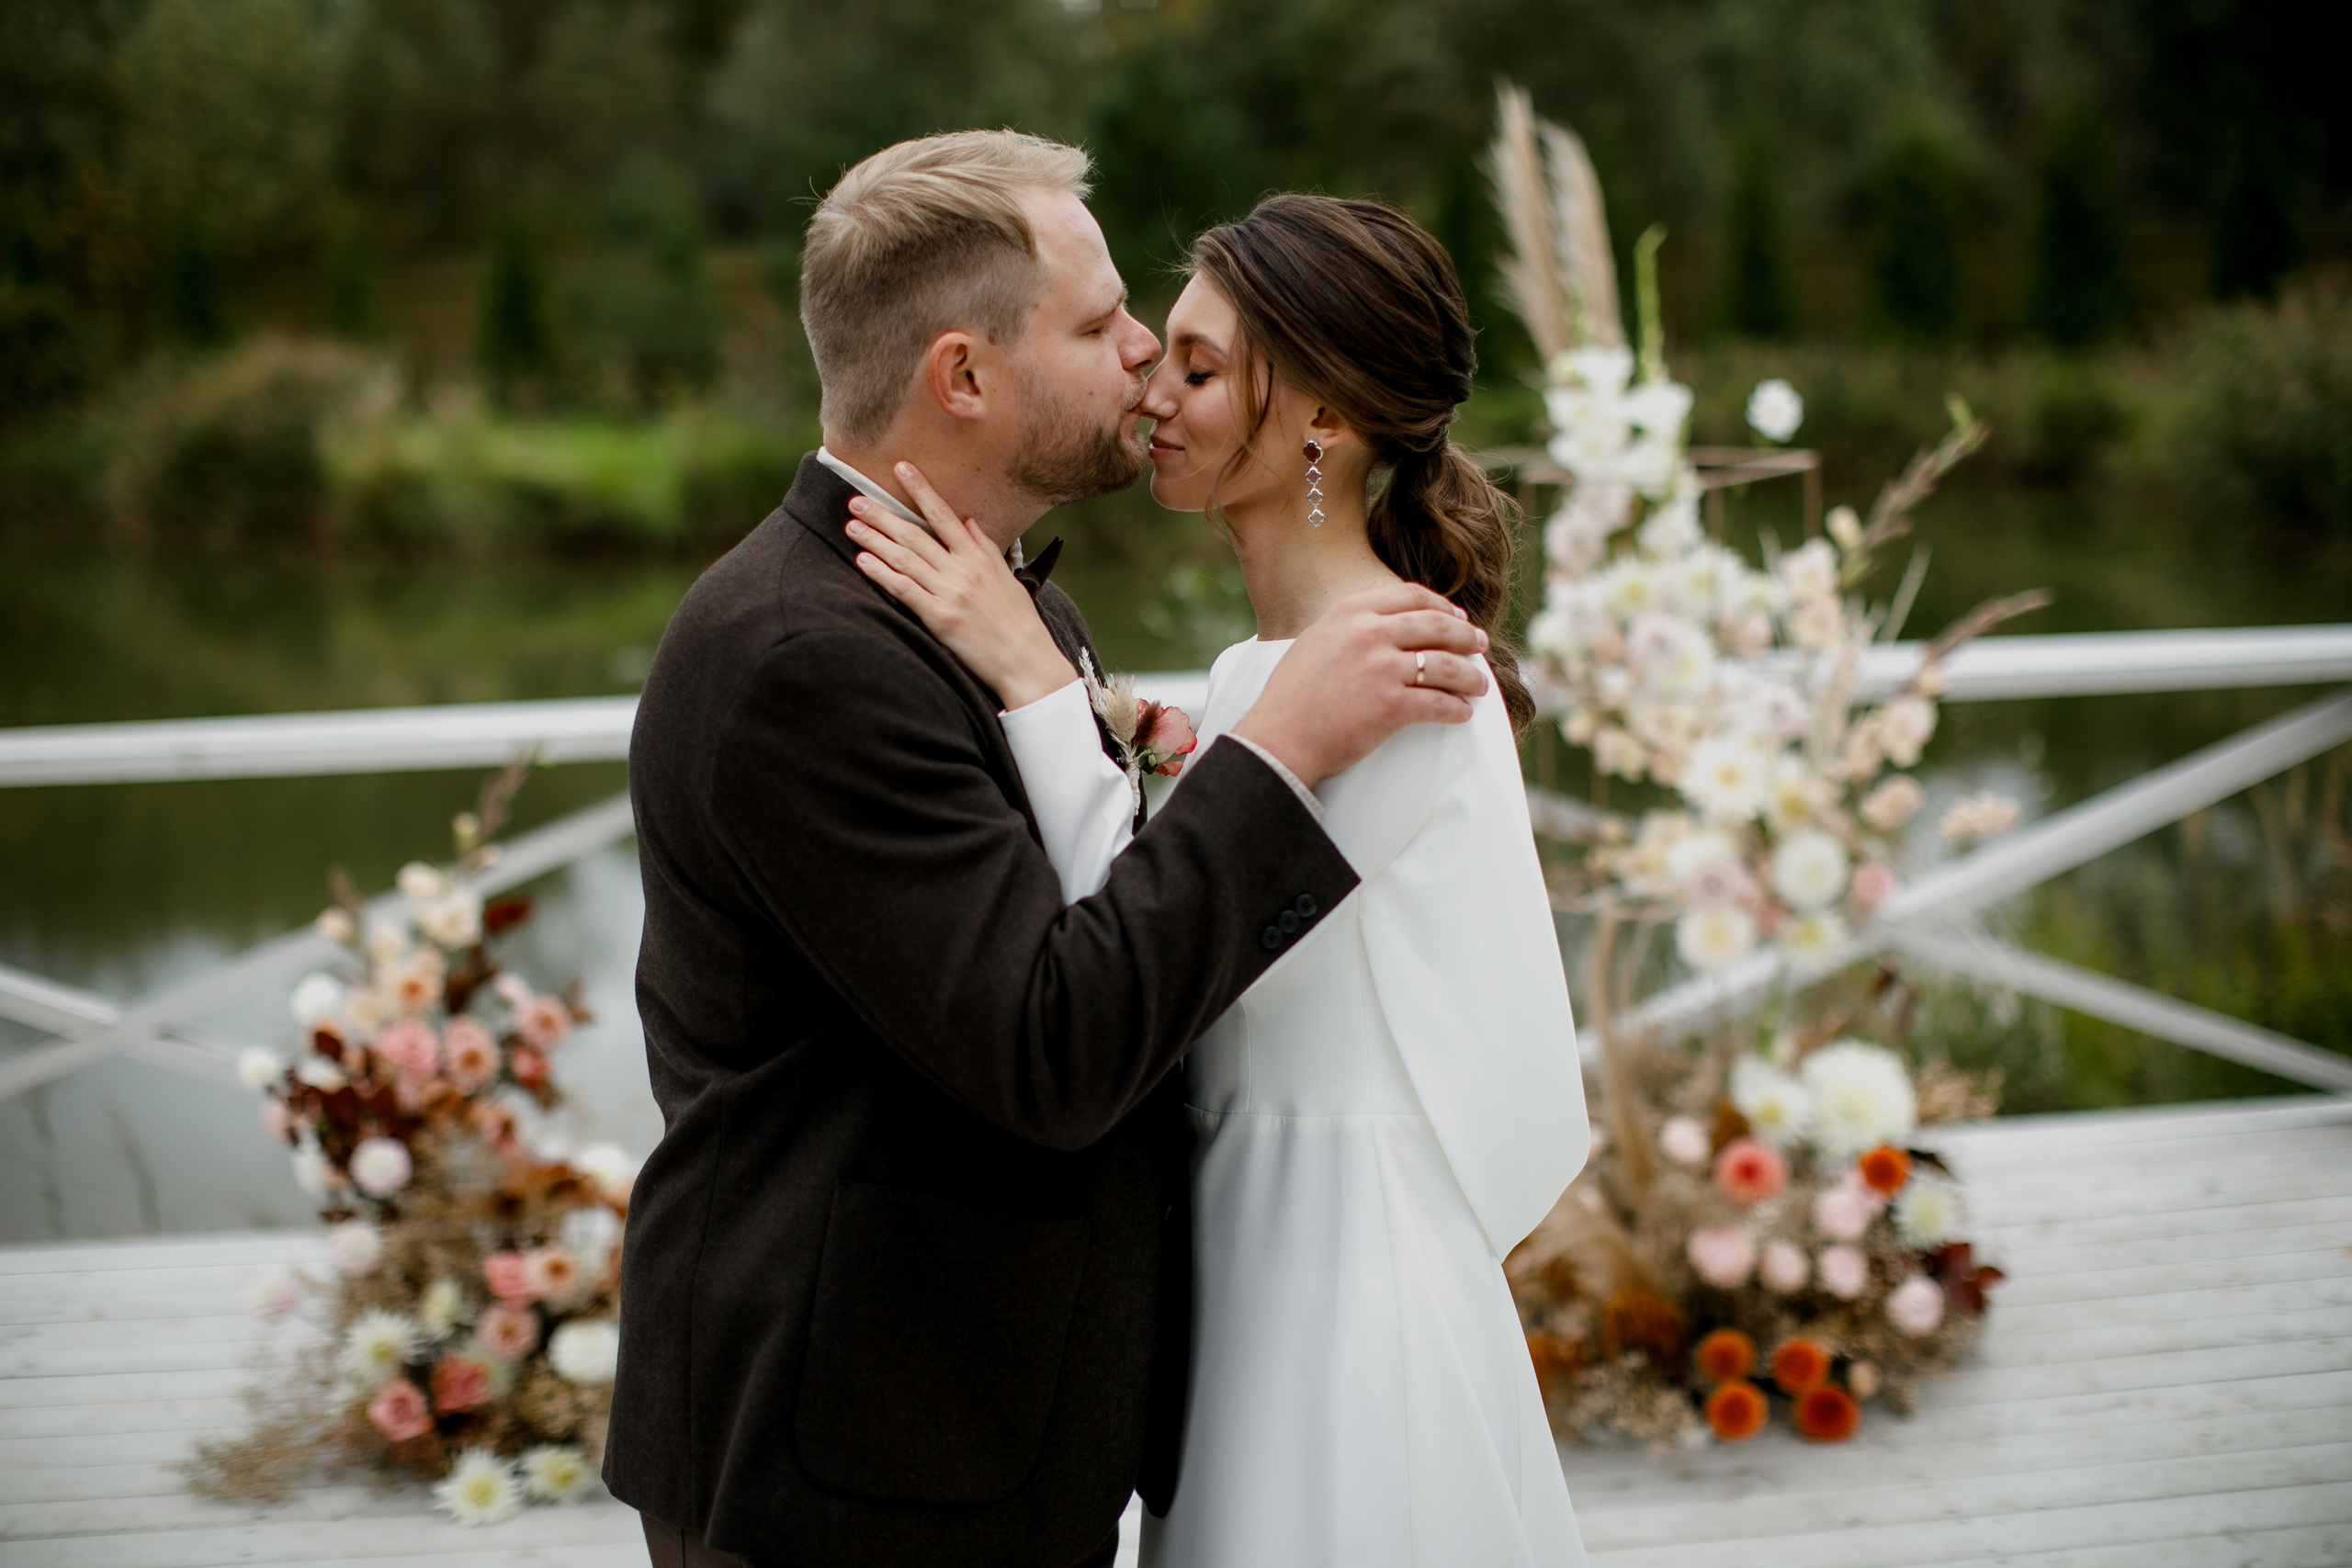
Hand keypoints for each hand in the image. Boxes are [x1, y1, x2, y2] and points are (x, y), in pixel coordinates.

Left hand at [846, 462, 1077, 709]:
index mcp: (978, 558)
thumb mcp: (1007, 579)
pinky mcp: (940, 618)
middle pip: (915, 534)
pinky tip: (862, 560)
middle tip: (856, 500)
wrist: (1027, 660)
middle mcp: (962, 570)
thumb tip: (969, 521)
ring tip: (851, 525)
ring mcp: (950, 593)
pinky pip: (904, 590)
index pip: (944, 515)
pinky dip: (881, 573)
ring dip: (875, 539)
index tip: (902, 468)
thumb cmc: (1019, 623)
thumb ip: (985, 548)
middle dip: (883, 515)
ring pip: (904, 558)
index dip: (921, 490)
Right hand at [1230, 582, 1489, 786]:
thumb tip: (1377, 590)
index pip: (1411, 596)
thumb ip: (1348, 616)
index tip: (1458, 618)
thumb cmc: (1292, 695)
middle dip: (1466, 636)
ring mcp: (1381, 668)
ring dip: (1470, 676)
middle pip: (1437, 625)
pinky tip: (1463, 713)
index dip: (1442, 606)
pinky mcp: (1391, 705)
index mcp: (1351, 612)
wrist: (1279, 738)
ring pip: (1446, 664)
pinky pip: (1439, 703)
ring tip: (1480, 685)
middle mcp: (1369, 633)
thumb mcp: (1316, 638)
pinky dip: (1456, 709)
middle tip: (1480, 645)